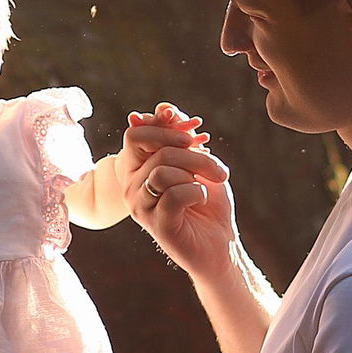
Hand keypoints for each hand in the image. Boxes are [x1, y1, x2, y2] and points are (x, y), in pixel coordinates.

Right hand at [124, 106, 235, 279]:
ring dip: (197, 172)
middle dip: (193, 153)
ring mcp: (140, 206)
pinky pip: (175, 193)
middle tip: (218, 168)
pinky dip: (197, 192)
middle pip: (156, 149)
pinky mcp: (157, 224)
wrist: (220, 244)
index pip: (136, 134)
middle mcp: (131, 186)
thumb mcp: (196, 160)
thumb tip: (164, 108)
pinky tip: (202, 200)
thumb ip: (180, 135)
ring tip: (210, 185)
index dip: (165, 127)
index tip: (194, 134)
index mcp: (137, 169)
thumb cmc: (206, 201)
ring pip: (163, 170)